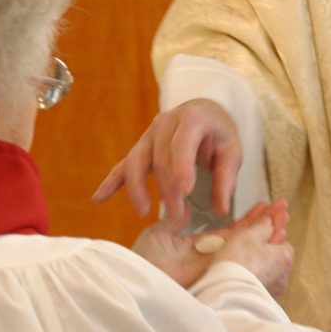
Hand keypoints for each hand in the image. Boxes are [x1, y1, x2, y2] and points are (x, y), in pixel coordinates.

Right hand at [93, 98, 241, 224]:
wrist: (202, 112)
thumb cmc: (219, 133)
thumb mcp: (231, 151)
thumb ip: (226, 179)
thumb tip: (221, 210)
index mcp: (192, 119)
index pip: (182, 143)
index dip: (182, 166)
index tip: (185, 191)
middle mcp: (165, 123)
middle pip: (160, 158)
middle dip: (168, 190)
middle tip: (179, 218)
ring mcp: (149, 135)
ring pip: (136, 161)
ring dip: (138, 188)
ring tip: (144, 212)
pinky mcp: (140, 148)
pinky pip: (123, 165)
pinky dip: (111, 182)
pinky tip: (99, 198)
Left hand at [133, 200, 289, 290]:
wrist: (138, 277)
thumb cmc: (142, 260)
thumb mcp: (160, 233)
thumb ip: (176, 221)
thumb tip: (184, 211)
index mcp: (198, 248)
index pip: (229, 233)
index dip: (247, 221)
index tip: (263, 207)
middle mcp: (212, 258)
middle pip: (245, 239)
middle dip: (264, 223)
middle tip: (281, 208)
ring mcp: (219, 265)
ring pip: (249, 245)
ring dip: (268, 229)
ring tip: (283, 213)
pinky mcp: (223, 270)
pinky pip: (245, 253)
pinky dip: (261, 240)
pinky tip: (275, 227)